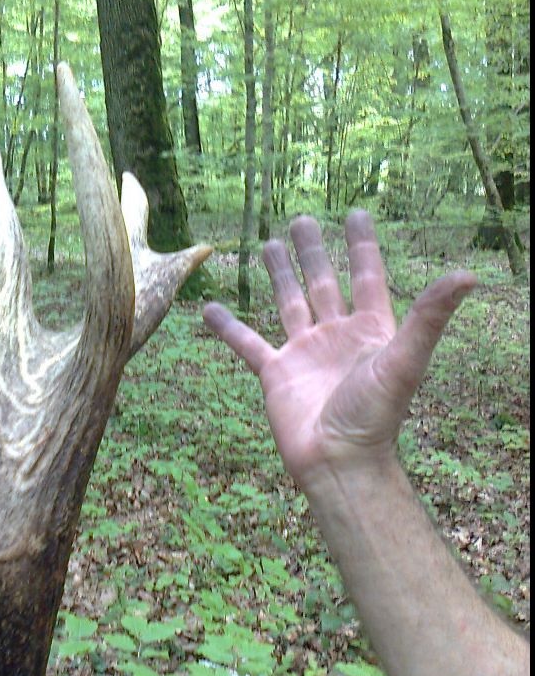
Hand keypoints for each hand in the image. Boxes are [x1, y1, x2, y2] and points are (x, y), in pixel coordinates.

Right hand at [204, 211, 475, 489]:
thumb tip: (467, 275)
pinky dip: (229, 327)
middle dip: (313, 252)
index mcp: (370, 330)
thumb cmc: (375, 415)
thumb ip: (430, 317)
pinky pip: (248, 344)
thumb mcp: (405, 360)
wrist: (339, 461)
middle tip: (302, 220)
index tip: (356, 214)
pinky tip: (209, 308)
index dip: (363, 246)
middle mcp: (337, 337)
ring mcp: (305, 354)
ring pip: (289, 303)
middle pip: (323, 282)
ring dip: (279, 275)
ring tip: (267, 245)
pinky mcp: (276, 374)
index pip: (368, 277)